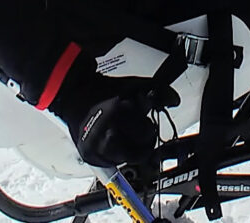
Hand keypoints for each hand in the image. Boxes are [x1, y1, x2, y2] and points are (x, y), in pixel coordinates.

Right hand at [49, 66, 179, 166]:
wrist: (74, 94)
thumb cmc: (105, 90)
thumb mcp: (135, 85)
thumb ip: (159, 92)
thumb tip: (175, 101)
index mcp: (119, 113)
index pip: (148, 132)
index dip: (151, 128)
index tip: (149, 125)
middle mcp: (106, 132)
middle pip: (139, 151)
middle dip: (143, 141)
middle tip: (138, 130)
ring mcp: (95, 145)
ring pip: (126, 160)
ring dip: (130, 151)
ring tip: (125, 136)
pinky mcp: (88, 154)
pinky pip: (111, 164)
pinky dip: (116, 156)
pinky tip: (113, 142)